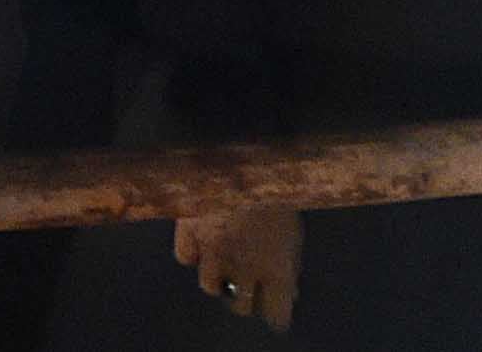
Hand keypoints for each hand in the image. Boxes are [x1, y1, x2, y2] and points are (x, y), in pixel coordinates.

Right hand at [175, 204, 301, 330]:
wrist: (243, 164)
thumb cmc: (280, 197)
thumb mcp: (295, 234)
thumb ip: (289, 267)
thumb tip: (289, 293)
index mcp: (277, 273)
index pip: (276, 316)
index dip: (277, 315)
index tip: (276, 312)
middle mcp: (243, 271)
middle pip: (240, 306)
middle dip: (247, 299)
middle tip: (250, 288)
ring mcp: (212, 254)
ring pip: (211, 287)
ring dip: (220, 281)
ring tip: (224, 268)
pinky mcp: (187, 234)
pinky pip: (186, 258)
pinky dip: (194, 255)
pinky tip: (201, 246)